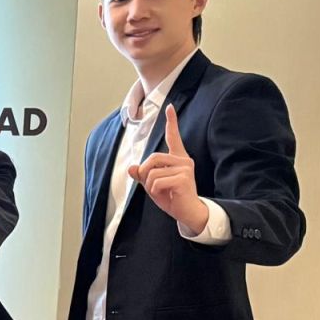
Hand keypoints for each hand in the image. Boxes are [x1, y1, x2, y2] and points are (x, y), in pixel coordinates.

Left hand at [128, 105, 207, 233]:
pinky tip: (166, 195)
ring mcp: (185, 168)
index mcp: (177, 158)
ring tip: (161, 192)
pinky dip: (154, 191)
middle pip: (152, 158)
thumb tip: (131, 167)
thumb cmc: (172, 197)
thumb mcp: (153, 185)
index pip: (173, 137)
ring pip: (152, 172)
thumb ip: (143, 175)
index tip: (169, 107)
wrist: (187, 212)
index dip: (171, 122)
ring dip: (149, 186)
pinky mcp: (183, 178)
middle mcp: (183, 160)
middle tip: (150, 185)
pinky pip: (156, 182)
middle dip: (144, 173)